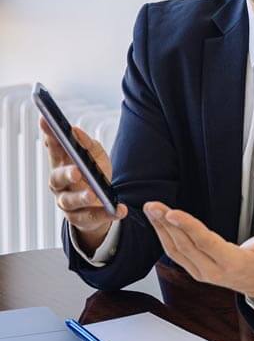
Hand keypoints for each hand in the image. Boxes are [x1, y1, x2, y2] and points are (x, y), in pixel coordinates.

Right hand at [41, 117, 126, 252]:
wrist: (101, 203)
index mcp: (61, 164)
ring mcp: (67, 202)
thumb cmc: (94, 174)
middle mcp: (59, 184)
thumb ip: (87, 144)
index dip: (48, 136)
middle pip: (56, 178)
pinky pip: (91, 217)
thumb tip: (76, 131)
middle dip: (66, 174)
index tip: (47, 122)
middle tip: (76, 171)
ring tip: (94, 194)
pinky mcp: (79, 219)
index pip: (53, 149)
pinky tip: (120, 210)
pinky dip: (106, 214)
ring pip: (69, 201)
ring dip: (82, 197)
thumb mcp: (95, 156)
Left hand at [143, 201, 253, 303]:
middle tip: (154, 205)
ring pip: (175, 250)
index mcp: (232, 263)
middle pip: (185, 245)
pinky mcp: (194, 270)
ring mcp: (201, 272)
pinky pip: (175, 254)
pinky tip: (158, 222)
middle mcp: (212, 271)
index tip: (172, 213)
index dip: (188, 227)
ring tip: (151, 209)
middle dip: (167, 224)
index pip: (205, 243)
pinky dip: (164, 237)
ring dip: (161, 229)